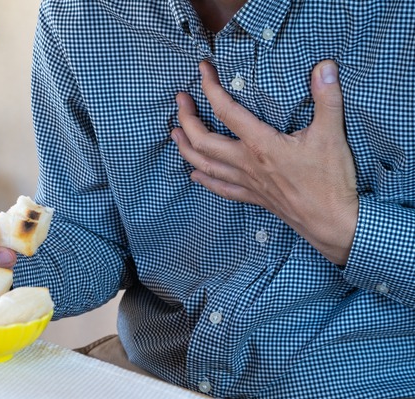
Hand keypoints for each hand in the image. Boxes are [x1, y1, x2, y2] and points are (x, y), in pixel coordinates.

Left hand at [171, 60, 358, 264]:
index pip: (226, 111)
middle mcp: (246, 163)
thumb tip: (324, 66)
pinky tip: (194, 174)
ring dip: (185, 148)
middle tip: (180, 99)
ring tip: (175, 133)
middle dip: (186, 118)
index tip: (202, 69)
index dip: (210, 88)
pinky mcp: (253, 197)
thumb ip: (327, 97)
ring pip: (205, 165)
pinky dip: (205, 179)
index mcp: (261, 145)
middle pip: (203, 140)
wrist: (332, 222)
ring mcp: (247, 182)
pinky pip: (221, 188)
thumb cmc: (331, 180)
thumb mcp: (332, 133)